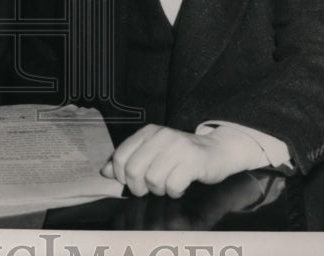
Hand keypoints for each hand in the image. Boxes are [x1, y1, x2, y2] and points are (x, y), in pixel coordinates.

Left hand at [100, 124, 255, 197]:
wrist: (217, 150)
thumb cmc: (181, 155)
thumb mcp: (153, 152)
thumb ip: (129, 160)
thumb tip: (106, 172)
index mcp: (148, 132)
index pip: (121, 156)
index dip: (122, 176)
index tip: (132, 182)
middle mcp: (161, 136)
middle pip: (134, 170)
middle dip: (139, 187)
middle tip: (150, 189)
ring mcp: (178, 147)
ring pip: (153, 180)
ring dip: (159, 190)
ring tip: (168, 185)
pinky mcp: (193, 160)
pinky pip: (173, 185)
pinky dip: (175, 192)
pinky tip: (180, 186)